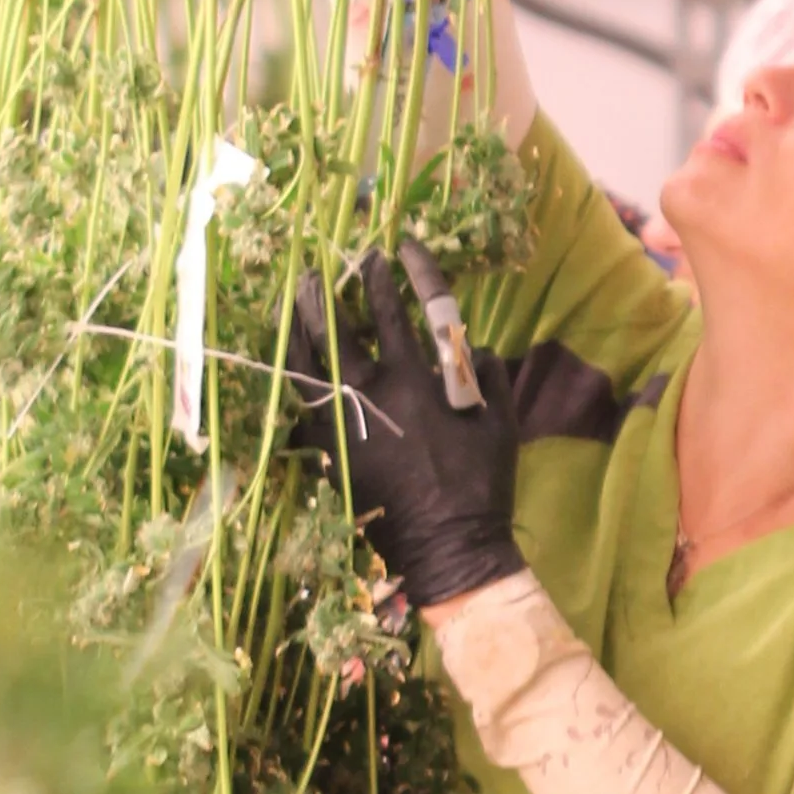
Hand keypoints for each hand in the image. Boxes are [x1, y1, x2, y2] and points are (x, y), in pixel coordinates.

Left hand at [287, 247, 520, 613]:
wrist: (446, 546)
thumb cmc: (480, 485)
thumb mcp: (500, 423)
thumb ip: (489, 375)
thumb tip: (477, 347)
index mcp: (417, 380)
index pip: (405, 309)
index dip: (401, 273)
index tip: (396, 247)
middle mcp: (372, 393)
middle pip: (343, 327)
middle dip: (337, 290)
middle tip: (332, 268)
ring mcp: (342, 421)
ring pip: (310, 361)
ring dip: (303, 325)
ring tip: (298, 300)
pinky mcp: (326, 448)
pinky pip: (301, 401)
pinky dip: (296, 373)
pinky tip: (293, 359)